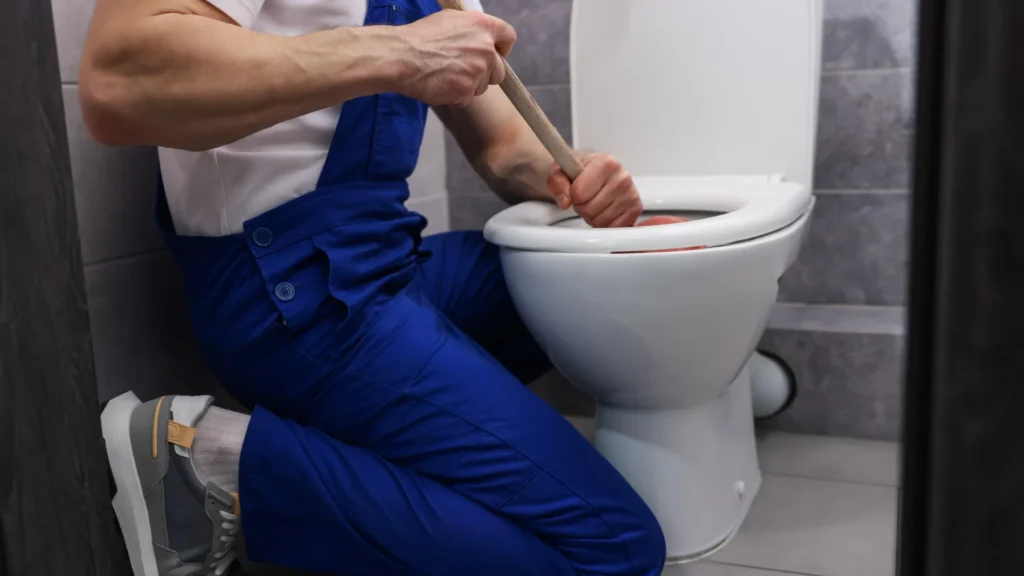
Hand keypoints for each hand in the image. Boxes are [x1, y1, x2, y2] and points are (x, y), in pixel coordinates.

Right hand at [394, 10, 516, 106]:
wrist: (402, 57)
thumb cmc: (420, 37)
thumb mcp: (450, 20)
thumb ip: (472, 30)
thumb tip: (480, 38)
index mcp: (483, 26)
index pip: (509, 37)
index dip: (503, 48)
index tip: (497, 54)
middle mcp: (486, 49)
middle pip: (499, 70)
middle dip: (485, 73)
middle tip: (464, 71)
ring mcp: (478, 72)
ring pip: (482, 86)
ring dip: (469, 85)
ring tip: (446, 76)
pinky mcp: (467, 91)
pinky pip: (467, 98)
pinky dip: (455, 96)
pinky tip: (441, 86)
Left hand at [547, 153, 643, 227]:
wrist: (592, 172)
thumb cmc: (578, 171)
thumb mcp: (560, 171)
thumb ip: (557, 182)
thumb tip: (564, 200)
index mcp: (606, 163)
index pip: (580, 193)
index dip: (572, 195)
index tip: (576, 189)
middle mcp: (623, 177)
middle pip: (590, 209)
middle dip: (582, 207)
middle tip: (585, 198)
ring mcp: (631, 194)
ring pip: (600, 221)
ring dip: (592, 216)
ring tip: (595, 202)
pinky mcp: (635, 210)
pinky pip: (613, 227)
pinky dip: (605, 223)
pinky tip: (605, 210)